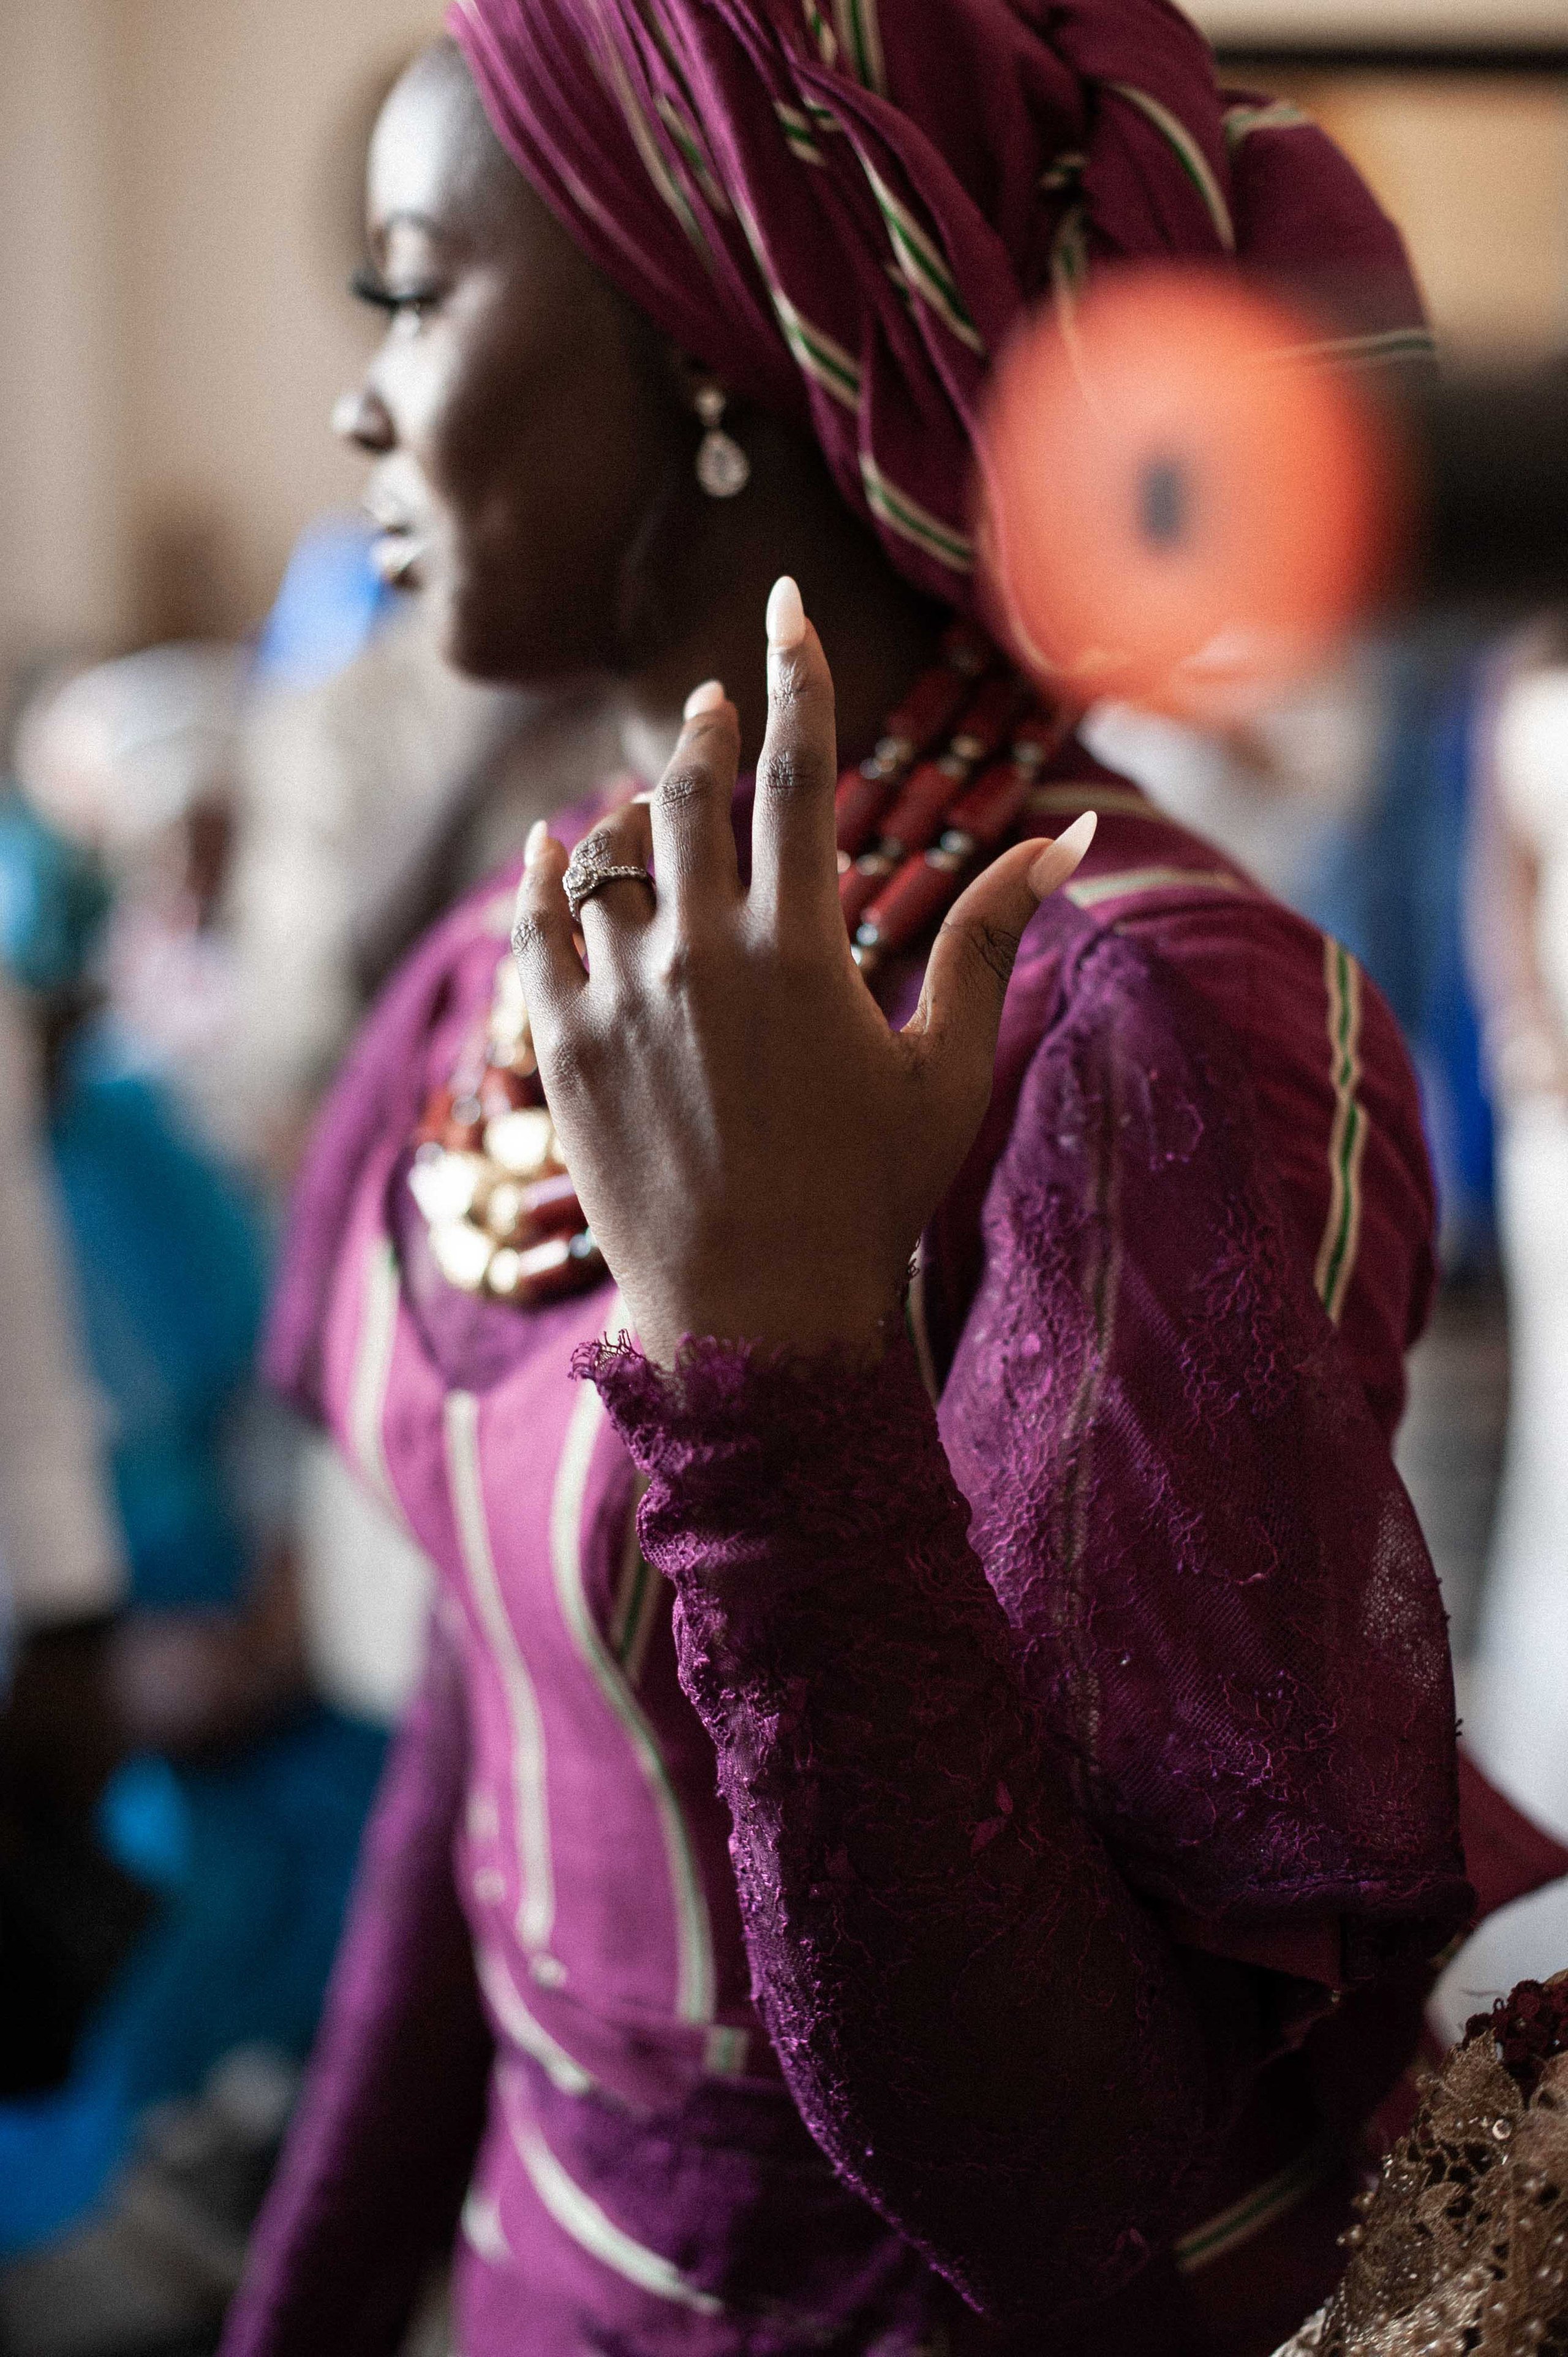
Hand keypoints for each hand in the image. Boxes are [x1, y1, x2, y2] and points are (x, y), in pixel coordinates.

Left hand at [510, 578, 1093, 1365]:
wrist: (754, 1322)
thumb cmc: (870, 1199)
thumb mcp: (947, 1069)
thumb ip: (991, 939)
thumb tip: (1070, 837)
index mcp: (799, 951)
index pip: (793, 773)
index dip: (794, 676)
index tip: (786, 603)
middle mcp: (695, 957)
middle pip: (690, 795)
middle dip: (707, 728)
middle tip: (715, 696)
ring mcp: (615, 1002)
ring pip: (606, 853)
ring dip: (635, 802)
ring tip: (658, 782)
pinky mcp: (558, 1051)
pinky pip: (534, 931)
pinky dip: (544, 878)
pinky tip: (554, 848)